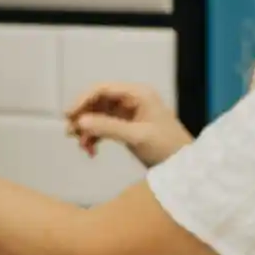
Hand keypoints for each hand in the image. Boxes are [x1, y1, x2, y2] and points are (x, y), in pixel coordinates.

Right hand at [64, 83, 191, 167]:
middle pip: (98, 102)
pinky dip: (95, 138)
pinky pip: (105, 128)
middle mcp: (132, 100)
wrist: (185, 165)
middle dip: (83, 117)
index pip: (103, 90)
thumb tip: (81, 121)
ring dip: (88, 130)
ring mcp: (129, 114)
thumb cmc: (167, 147)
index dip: (83, 100)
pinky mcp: (128, 128)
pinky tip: (91, 151)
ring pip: (99, 116)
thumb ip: (108, 128)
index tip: (69, 115)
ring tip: (82, 147)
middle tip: (71, 134)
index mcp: (138, 94)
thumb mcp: (136, 137)